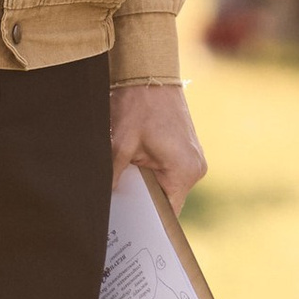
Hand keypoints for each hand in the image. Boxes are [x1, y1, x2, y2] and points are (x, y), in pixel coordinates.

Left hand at [111, 80, 206, 213]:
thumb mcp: (120, 143)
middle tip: (119, 208)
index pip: (167, 213)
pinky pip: (169, 171)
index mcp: (184, 171)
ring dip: (147, 185)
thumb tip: (103, 199)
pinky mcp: (186, 150)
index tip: (128, 227)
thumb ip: (112, 174)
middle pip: (166, 199)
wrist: (150, 72)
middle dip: (143, 201)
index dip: (147, 221)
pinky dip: (152, 172)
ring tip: (124, 185)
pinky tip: (133, 168)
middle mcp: (195, 168)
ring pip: (166, 185)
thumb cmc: (138, 104)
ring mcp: (193, 158)